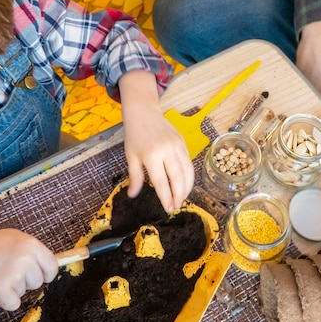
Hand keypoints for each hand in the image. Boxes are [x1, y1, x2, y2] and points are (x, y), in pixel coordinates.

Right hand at [0, 229, 57, 309]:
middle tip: (7, 272)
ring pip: (23, 292)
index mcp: (31, 244)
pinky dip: (4, 301)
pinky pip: (13, 304)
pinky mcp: (2, 288)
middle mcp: (26, 258)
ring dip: (11, 289)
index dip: (46, 274)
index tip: (40, 277)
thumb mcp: (13, 238)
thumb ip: (31, 251)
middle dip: (24, 282)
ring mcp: (14, 273)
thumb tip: (47, 266)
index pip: (52, 265)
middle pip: (37, 282)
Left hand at [119, 70, 194, 211]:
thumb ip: (135, 177)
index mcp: (152, 155)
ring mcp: (177, 146)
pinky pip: (189, 162)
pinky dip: (189, 175)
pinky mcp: (183, 142)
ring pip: (188, 171)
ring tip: (182, 198)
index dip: (166, 197)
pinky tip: (185, 184)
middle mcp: (167, 151)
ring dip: (187, 187)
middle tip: (177, 206)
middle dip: (179, 195)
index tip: (168, 209)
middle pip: (178, 178)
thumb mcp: (131, 156)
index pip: (161, 182)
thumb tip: (132, 195)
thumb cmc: (134, 135)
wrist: (143, 112)